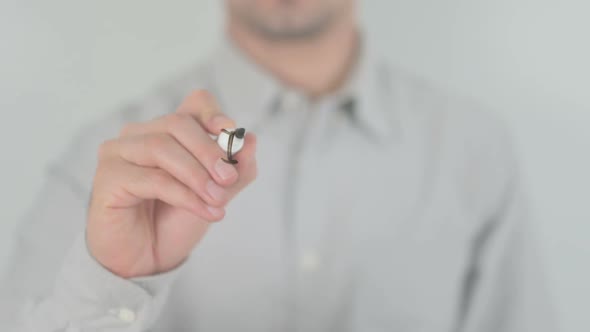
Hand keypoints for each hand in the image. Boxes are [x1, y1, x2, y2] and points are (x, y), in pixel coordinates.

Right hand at [86, 90, 256, 277]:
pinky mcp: (108, 177)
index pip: (193, 104)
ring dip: (197, 175)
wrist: (146, 260)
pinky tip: (206, 211)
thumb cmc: (175, 221)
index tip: (229, 133)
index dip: (212, 113)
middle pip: (178, 124)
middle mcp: (140, 134)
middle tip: (229, 179)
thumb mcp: (216, 195)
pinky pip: (153, 179)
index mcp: (168, 131)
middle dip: (209, 151)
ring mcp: (119, 153)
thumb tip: (251, 140)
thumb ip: (237, 171)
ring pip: (162, 148)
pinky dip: (185, 195)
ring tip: (219, 200)